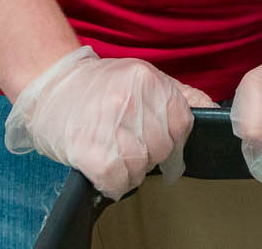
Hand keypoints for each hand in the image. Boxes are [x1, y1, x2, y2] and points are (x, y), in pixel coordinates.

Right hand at [1, 46, 212, 199]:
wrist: (49, 85)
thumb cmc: (97, 85)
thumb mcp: (140, 76)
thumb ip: (177, 94)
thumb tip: (212, 109)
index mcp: (148, 80)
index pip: (182, 121)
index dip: (173, 137)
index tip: (159, 141)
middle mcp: (132, 101)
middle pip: (162, 148)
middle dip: (150, 154)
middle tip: (128, 145)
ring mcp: (111, 126)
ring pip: (142, 168)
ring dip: (130, 170)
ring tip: (113, 154)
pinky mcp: (91, 151)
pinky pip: (119, 181)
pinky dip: (115, 184)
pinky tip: (105, 170)